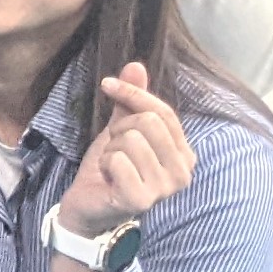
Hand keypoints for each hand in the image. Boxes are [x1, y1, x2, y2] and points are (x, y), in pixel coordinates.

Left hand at [53, 64, 195, 237]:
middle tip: (113, 150)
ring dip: (110, 150)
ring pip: (130, 139)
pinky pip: (117, 160)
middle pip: (147, 122)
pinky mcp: (143, 199)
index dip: (132, 93)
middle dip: (119, 130)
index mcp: (184, 153)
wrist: (88, 207)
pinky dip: (104, 164)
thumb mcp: (119, 130)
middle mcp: (183, 172)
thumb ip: (130, 101)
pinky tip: (107, 179)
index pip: (163, 111)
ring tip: (111, 167)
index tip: (106, 85)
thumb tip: (135, 65)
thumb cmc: (108, 169)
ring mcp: (166, 188)